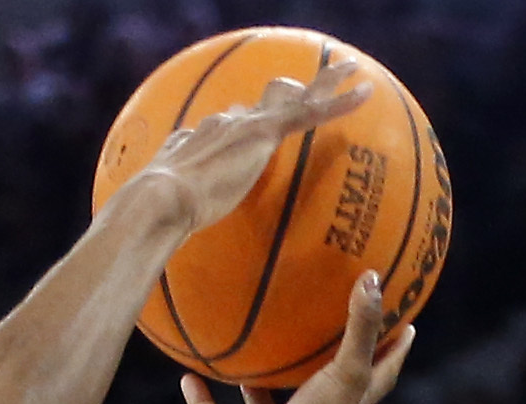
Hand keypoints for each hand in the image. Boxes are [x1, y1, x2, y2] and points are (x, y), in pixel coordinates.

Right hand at [136, 63, 370, 233]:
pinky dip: (340, 102)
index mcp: (204, 136)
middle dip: (288, 91)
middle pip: (264, 100)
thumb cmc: (161, 212)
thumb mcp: (171, 199)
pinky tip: (365, 92)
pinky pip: (312, 112)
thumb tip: (170, 194)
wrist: (161, 200)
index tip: (252, 120)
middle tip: (313, 84)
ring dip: (324, 82)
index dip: (246, 119)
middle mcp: (227, 122)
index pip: (231, 121)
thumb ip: (176, 193)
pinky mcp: (265, 132)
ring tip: (350, 70)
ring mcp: (247, 124)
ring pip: (293, 94)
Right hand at [182, 273, 414, 403]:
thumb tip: (372, 276)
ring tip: (249, 349)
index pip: (379, 374)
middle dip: (325, 363)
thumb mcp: (347, 369)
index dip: (394, 350)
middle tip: (324, 324)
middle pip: (323, 387)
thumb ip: (360, 325)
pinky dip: (201, 400)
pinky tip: (188, 375)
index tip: (407, 324)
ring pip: (265, 402)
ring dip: (256, 383)